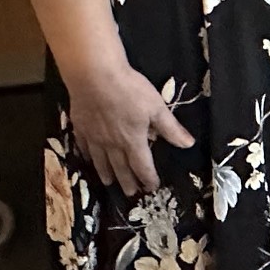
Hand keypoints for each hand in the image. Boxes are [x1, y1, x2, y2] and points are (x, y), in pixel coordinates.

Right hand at [66, 66, 194, 197]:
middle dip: (127, 181)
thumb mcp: (157, 107)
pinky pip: (84, 146)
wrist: (94, 76)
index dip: (148, 178)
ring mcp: (94, 137)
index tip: (152, 187)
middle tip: (130, 193)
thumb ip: (171, 128)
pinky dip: (87, 156)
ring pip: (100, 161)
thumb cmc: (129, 90)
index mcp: (133, 141)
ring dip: (106, 173)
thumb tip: (188, 144)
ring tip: (109, 183)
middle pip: (120, 168)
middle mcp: (112, 144)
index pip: (142, 166)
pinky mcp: (80, 127)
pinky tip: (88, 158)